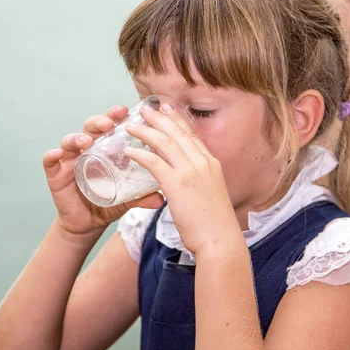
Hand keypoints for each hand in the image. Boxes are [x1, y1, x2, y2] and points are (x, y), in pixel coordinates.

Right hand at [43, 105, 163, 238]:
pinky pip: (50, 161)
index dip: (116, 116)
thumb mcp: (127, 199)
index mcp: (105, 148)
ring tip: (85, 141)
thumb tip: (161, 200)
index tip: (126, 111)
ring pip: (69, 141)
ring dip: (76, 137)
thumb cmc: (108, 203)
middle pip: (90, 128)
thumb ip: (142, 197)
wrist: (87, 223)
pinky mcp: (55, 174)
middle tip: (109, 123)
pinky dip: (52, 156)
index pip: (110, 126)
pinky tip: (57, 154)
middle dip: (99, 121)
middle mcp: (87, 149)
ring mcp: (69, 160)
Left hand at [124, 102, 241, 254]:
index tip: (167, 109)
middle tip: (145, 109)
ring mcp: (191, 171)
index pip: (192, 136)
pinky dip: (140, 153)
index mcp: (212, 164)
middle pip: (178, 133)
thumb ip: (199, 184)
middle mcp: (203, 163)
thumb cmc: (214, 225)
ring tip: (131, 126)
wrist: (220, 240)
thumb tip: (188, 185)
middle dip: (160, 118)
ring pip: (165, 142)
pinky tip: (129, 151)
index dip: (178, 120)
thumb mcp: (211, 195)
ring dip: (146, 131)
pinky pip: (154, 162)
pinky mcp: (177, 184)